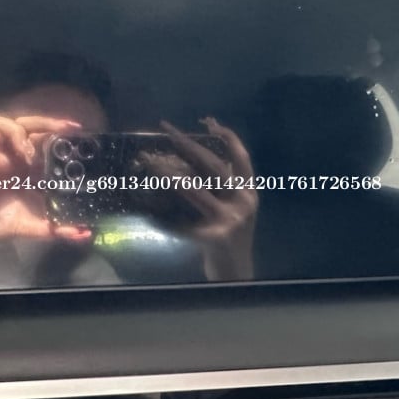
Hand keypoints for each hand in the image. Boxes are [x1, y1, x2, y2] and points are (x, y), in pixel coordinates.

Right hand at [0, 114, 91, 251]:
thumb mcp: (32, 227)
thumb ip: (57, 229)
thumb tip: (86, 234)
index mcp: (25, 168)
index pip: (43, 139)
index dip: (58, 131)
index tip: (77, 132)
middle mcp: (8, 157)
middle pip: (26, 125)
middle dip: (44, 123)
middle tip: (61, 130)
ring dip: (14, 132)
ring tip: (25, 154)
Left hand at [157, 117, 257, 281]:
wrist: (236, 275)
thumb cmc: (230, 240)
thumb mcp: (236, 211)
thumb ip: (226, 189)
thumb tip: (197, 163)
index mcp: (250, 194)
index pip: (242, 159)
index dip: (228, 138)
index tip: (210, 122)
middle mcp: (244, 203)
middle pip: (215, 166)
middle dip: (190, 146)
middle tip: (168, 131)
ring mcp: (231, 220)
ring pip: (197, 190)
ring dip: (171, 175)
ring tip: (152, 164)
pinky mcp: (216, 238)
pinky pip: (184, 224)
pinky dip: (165, 219)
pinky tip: (149, 213)